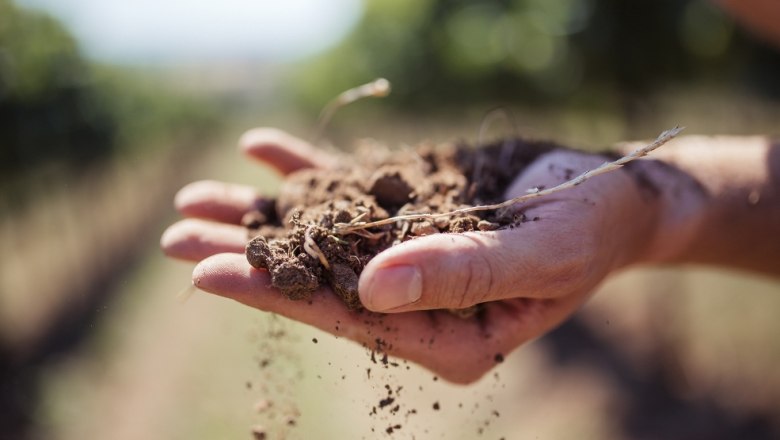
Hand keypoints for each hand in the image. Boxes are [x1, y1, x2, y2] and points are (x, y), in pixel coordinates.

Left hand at [161, 128, 666, 382]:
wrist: (609, 194)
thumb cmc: (588, 229)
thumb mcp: (538, 254)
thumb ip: (459, 273)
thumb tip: (368, 289)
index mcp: (446, 337)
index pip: (347, 317)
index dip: (276, 294)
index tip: (206, 273)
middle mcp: (417, 305)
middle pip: (319, 279)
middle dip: (248, 259)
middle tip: (175, 238)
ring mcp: (409, 260)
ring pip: (323, 237)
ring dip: (260, 217)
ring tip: (195, 199)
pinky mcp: (410, 217)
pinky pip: (349, 193)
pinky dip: (308, 170)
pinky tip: (262, 148)